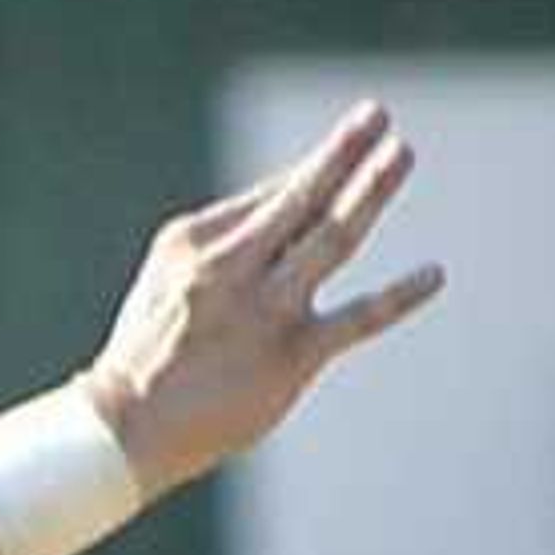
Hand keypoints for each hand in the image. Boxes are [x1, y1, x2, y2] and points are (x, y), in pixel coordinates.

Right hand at [84, 97, 443, 499]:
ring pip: (332, 238)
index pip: (271, 198)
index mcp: (196, 243)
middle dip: (344, 155)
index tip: (350, 140)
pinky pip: (357, 318)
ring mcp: (266, 312)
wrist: (119, 435)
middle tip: (381, 118)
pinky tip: (434, 276)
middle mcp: (233, 267)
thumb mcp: (166, 280)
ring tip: (401, 154)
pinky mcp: (291, 358)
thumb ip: (224, 243)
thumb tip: (290, 208)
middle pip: (304, 199)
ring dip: (371, 191)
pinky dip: (399, 296)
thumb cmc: (144, 356)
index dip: (315, 170)